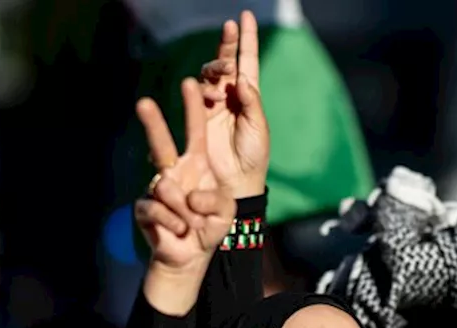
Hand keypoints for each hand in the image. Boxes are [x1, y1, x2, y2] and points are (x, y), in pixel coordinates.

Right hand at [136, 79, 234, 274]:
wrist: (191, 256)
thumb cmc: (211, 227)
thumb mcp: (226, 212)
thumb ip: (216, 200)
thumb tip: (188, 195)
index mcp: (197, 163)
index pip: (195, 129)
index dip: (193, 107)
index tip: (190, 82)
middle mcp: (175, 170)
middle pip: (160, 143)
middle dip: (153, 123)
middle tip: (143, 102)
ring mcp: (157, 188)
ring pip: (164, 186)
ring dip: (183, 210)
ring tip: (192, 224)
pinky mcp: (144, 208)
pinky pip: (156, 209)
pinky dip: (172, 223)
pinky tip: (179, 231)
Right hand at [198, 11, 268, 198]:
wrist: (237, 182)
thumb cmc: (254, 156)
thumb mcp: (258, 127)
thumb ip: (251, 102)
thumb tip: (241, 79)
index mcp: (250, 95)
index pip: (248, 60)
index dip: (246, 39)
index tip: (244, 16)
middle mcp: (230, 96)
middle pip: (226, 61)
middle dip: (227, 43)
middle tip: (230, 29)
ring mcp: (213, 106)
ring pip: (209, 75)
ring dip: (214, 68)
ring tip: (221, 73)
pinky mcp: (199, 118)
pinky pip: (197, 96)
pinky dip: (202, 90)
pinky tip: (209, 94)